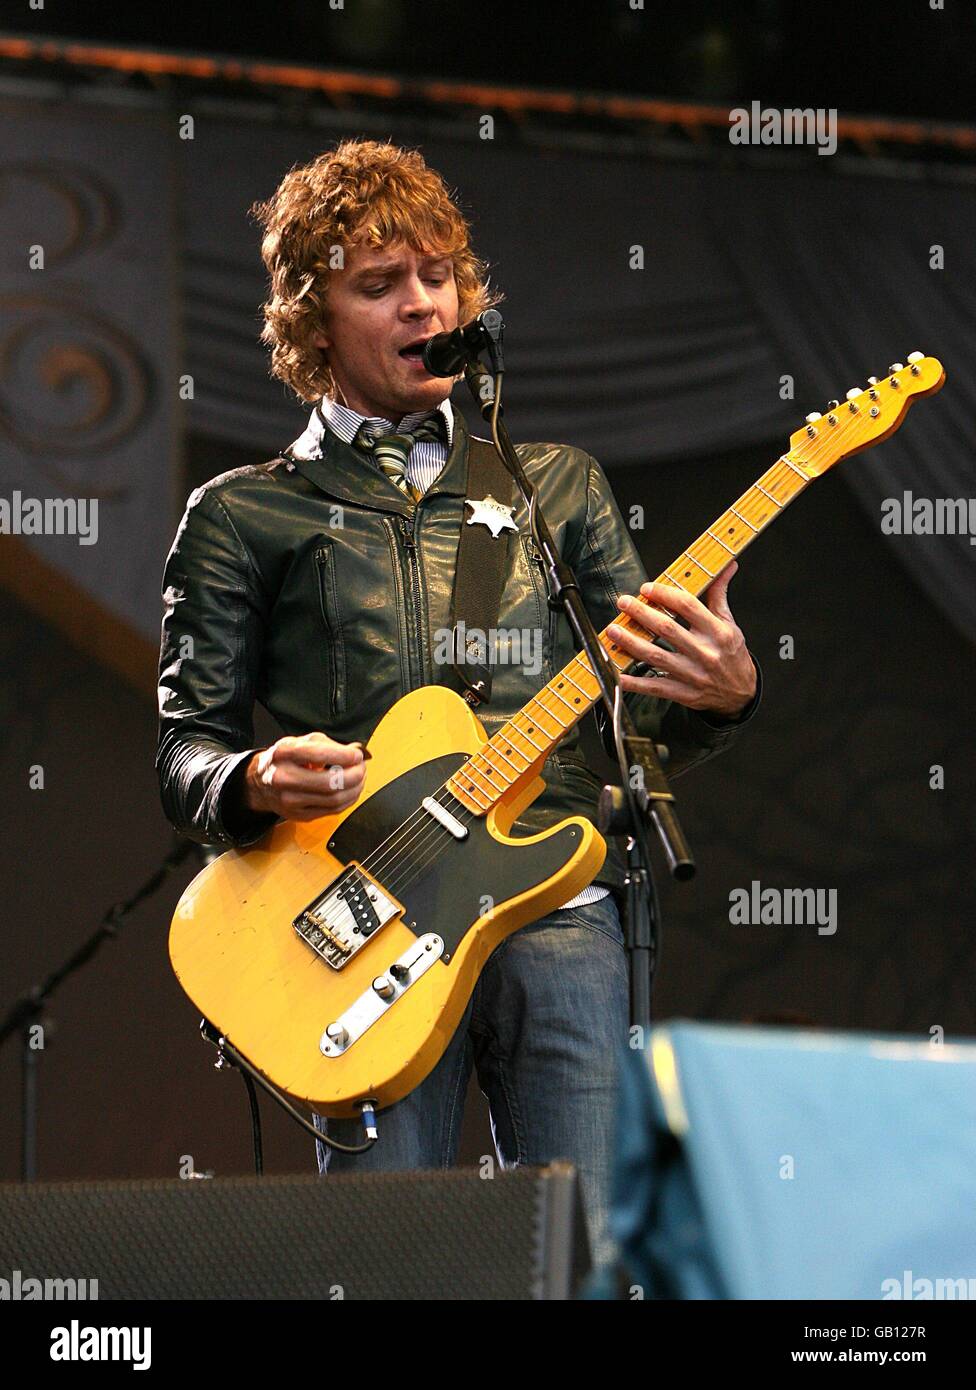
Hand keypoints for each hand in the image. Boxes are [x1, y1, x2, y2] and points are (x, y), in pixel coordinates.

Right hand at [243, 732, 366, 819]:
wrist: (260, 782)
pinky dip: (348, 801)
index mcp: (284, 754)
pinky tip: (350, 791)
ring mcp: (290, 800)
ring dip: (355, 789)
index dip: (345, 756)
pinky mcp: (298, 815)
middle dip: (355, 775)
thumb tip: (355, 752)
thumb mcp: (300, 741)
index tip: (358, 755)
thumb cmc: (284, 760)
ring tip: (359, 779)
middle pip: (331, 782)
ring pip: (334, 799)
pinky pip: (332, 811)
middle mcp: (284, 777)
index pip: (320, 755)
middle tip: (362, 768)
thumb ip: (328, 745)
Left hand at [606, 560, 755, 718]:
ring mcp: (693, 675)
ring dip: (631, 642)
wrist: (741, 694)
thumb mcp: (730, 624)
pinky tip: (618, 674)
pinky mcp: (684, 694)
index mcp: (718, 632)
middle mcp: (705, 653)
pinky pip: (655, 687)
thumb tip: (726, 566)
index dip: (665, 594)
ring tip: (613, 631)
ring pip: (657, 656)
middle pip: (667, 629)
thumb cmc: (731, 654)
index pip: (688, 607)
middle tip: (623, 602)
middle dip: (641, 613)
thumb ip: (720, 595)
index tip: (647, 589)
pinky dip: (635, 683)